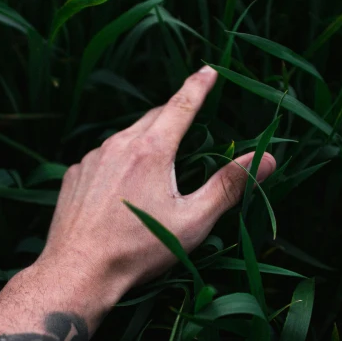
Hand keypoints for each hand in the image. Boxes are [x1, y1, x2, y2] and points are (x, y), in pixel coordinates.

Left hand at [39, 66, 275, 301]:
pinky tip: (123, 189)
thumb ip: (230, 185)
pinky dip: (119, 161)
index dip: (199, 86)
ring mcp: (91, 159)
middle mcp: (118, 145)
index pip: (181, 105)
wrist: (78, 272)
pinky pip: (103, 157)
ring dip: (145, 140)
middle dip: (173, 113)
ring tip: (157, 165)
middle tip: (189, 119)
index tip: (209, 69)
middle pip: (153, 117)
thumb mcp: (194, 221)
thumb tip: (268, 157)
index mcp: (152, 150)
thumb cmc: (139, 250)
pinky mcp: (74, 176)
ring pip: (126, 137)